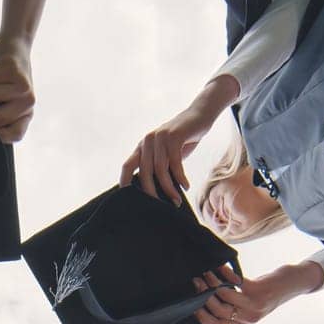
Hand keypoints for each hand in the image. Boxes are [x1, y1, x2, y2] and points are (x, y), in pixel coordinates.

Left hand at [120, 74, 237, 205]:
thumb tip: (156, 193)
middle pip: (145, 172)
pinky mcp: (174, 136)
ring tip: (176, 200)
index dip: (124, 182)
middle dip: (151, 192)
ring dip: (169, 188)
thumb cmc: (183, 140)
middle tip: (160, 206)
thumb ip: (160, 168)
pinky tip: (186, 186)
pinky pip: (175, 162)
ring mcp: (159, 137)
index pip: (127, 166)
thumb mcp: (168, 154)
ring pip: (160, 169)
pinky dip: (180, 177)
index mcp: (142, 146)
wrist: (199, 116)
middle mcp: (147, 141)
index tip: (127, 199)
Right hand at [192, 262, 322, 323]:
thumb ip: (233, 306)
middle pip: (217, 311)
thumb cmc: (268, 293)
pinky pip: (234, 282)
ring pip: (223, 295)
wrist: (293, 285)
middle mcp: (248, 317)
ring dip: (211, 282)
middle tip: (195, 281)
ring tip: (205, 272)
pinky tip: (219, 266)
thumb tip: (207, 299)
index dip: (201, 317)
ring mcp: (254, 305)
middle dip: (202, 295)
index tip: (191, 304)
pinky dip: (224, 273)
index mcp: (244, 323)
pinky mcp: (258, 290)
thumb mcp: (251, 305)